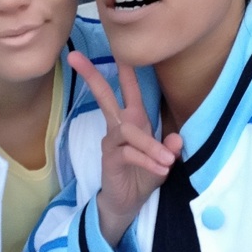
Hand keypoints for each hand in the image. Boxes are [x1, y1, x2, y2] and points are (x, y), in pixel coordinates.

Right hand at [67, 51, 181, 246]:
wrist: (128, 202)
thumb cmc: (143, 175)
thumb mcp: (162, 161)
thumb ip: (169, 149)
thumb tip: (177, 138)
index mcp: (134, 120)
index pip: (128, 90)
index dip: (126, 70)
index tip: (120, 48)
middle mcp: (119, 126)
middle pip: (103, 95)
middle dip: (91, 76)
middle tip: (74, 57)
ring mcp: (112, 141)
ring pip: (129, 131)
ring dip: (150, 145)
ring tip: (166, 163)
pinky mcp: (110, 158)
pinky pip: (130, 152)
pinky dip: (147, 160)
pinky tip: (160, 170)